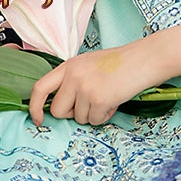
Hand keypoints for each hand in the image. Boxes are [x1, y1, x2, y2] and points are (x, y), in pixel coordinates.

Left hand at [27, 19, 180, 127]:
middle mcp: (73, 76)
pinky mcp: (98, 100)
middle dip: (73, 114)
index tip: (38, 119)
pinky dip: (106, 116)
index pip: (39, 88)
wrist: (145, 59)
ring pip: (79, 118)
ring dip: (93, 114)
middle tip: (90, 104)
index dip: (35, 107)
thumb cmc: (121, 64)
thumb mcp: (89, 65)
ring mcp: (85, 88)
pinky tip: (115, 101)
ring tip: (108, 97)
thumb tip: (61, 106)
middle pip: (58, 111)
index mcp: (68, 66)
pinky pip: (95, 121)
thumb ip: (72, 80)